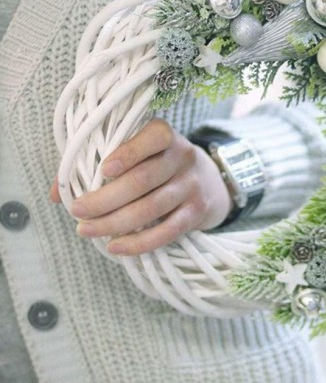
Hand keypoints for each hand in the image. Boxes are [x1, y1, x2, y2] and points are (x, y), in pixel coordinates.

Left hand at [50, 119, 231, 254]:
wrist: (209, 182)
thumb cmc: (158, 164)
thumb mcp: (139, 154)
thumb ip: (99, 165)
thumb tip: (58, 193)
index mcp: (165, 135)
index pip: (152, 138)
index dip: (128, 154)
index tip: (102, 172)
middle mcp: (183, 157)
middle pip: (143, 179)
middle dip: (106, 198)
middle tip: (78, 211)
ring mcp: (192, 185)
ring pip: (152, 207)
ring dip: (115, 223)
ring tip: (87, 231)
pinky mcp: (197, 212)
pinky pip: (168, 231)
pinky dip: (140, 242)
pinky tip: (116, 247)